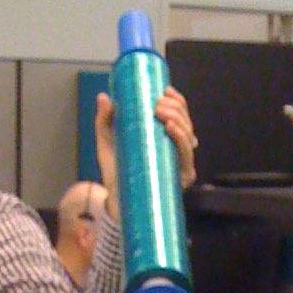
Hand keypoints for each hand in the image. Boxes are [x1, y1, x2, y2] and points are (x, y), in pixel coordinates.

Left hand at [95, 85, 199, 221]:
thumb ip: (105, 121)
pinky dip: (181, 140)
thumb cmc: (116, 173)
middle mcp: (177, 150)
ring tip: (161, 112)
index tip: (164, 91)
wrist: (117, 202)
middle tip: (157, 104)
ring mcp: (181, 164)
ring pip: (189, 135)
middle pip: (186, 122)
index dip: (177, 100)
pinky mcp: (181, 179)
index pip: (180, 115)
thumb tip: (104, 96)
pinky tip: (170, 128)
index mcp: (165, 139)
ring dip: (178, 119)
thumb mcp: (108, 144)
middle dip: (174, 107)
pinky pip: (186, 157)